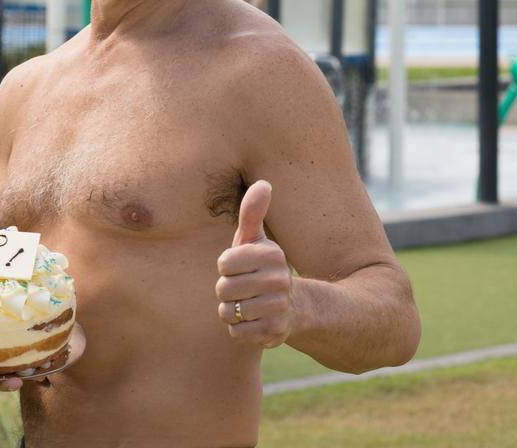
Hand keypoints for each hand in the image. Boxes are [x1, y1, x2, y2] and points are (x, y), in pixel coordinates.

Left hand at [215, 180, 293, 347]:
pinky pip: (236, 332)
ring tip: (249, 305)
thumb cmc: (261, 268)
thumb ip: (252, 213)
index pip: (224, 263)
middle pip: (223, 289)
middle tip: (244, 289)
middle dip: (227, 291)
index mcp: (272, 255)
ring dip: (232, 311)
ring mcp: (279, 307)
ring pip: (228, 312)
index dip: (226, 268)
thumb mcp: (256, 241)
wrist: (292, 308)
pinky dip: (239, 329)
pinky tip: (254, 321)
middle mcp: (280, 280)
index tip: (241, 268)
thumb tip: (263, 183)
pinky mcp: (275, 333)